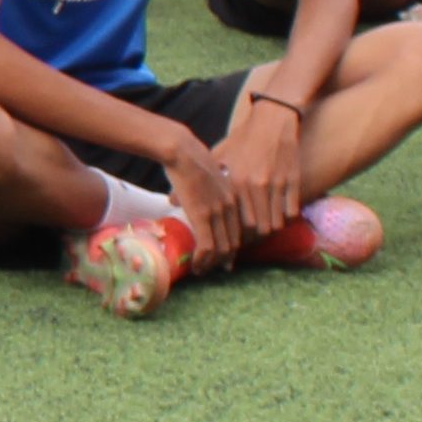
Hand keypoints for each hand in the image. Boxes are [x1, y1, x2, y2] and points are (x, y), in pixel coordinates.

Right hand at [154, 139, 253, 272]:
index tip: (224, 256)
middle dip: (224, 259)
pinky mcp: (203, 216)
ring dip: (212, 264)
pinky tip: (196, 266)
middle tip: (213, 268)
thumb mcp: (205, 174)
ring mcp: (218, 213)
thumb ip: (204, 188)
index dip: (233, 246)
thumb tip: (184, 197)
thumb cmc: (189, 157)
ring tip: (202, 271)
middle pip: (234, 242)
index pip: (239, 229)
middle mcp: (230, 207)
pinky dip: (203, 261)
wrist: (182, 150)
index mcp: (234, 197)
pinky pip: (207, 247)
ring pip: (222, 249)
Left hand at [210, 97, 309, 243]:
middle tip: (247, 242)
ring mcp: (276, 183)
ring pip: (275, 223)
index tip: (231, 242)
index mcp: (235, 180)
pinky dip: (285, 218)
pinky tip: (279, 217)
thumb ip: (199, 178)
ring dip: (269, 230)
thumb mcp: (219, 156)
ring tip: (262, 232)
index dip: (234, 236)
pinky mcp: (293, 180)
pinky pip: (291, 211)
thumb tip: (171, 200)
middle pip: (257, 228)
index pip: (235, 221)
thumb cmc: (244, 138)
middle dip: (252, 239)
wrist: (273, 118)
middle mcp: (255, 185)